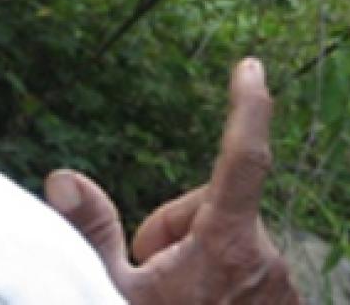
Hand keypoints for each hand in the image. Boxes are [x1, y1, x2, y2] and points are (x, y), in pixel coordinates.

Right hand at [46, 57, 299, 303]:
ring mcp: (280, 281)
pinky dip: (220, 278)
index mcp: (225, 246)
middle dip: (175, 231)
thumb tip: (63, 177)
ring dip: (198, 259)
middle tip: (153, 283)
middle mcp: (264, 256)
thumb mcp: (110, 296)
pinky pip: (244, 264)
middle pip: (208, 207)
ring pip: (225, 237)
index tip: (250, 66)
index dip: (248, 107)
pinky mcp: (286, 297)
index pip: (244, 159)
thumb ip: (89, 234)